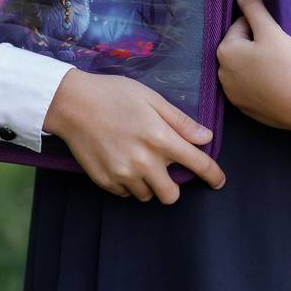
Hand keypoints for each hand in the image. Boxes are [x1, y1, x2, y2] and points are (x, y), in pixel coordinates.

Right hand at [43, 71, 225, 204]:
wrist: (72, 104)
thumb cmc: (114, 95)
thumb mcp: (152, 99)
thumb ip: (180, 122)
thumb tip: (206, 138)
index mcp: (160, 139)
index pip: (197, 164)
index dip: (213, 174)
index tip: (218, 181)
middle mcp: (144, 162)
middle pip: (171, 195)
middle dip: (173, 185)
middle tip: (165, 169)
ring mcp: (123, 175)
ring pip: (148, 195)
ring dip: (150, 184)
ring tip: (139, 160)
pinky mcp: (105, 181)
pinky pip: (126, 193)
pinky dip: (129, 183)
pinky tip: (122, 162)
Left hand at [216, 0, 290, 134]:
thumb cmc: (285, 64)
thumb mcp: (270, 30)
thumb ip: (254, 8)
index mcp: (225, 51)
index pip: (240, 26)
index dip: (260, 27)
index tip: (275, 37)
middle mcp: (222, 73)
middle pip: (240, 48)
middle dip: (256, 46)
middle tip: (279, 52)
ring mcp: (232, 94)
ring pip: (245, 68)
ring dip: (257, 64)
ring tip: (279, 68)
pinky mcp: (244, 108)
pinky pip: (250, 87)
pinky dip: (260, 83)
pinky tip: (276, 84)